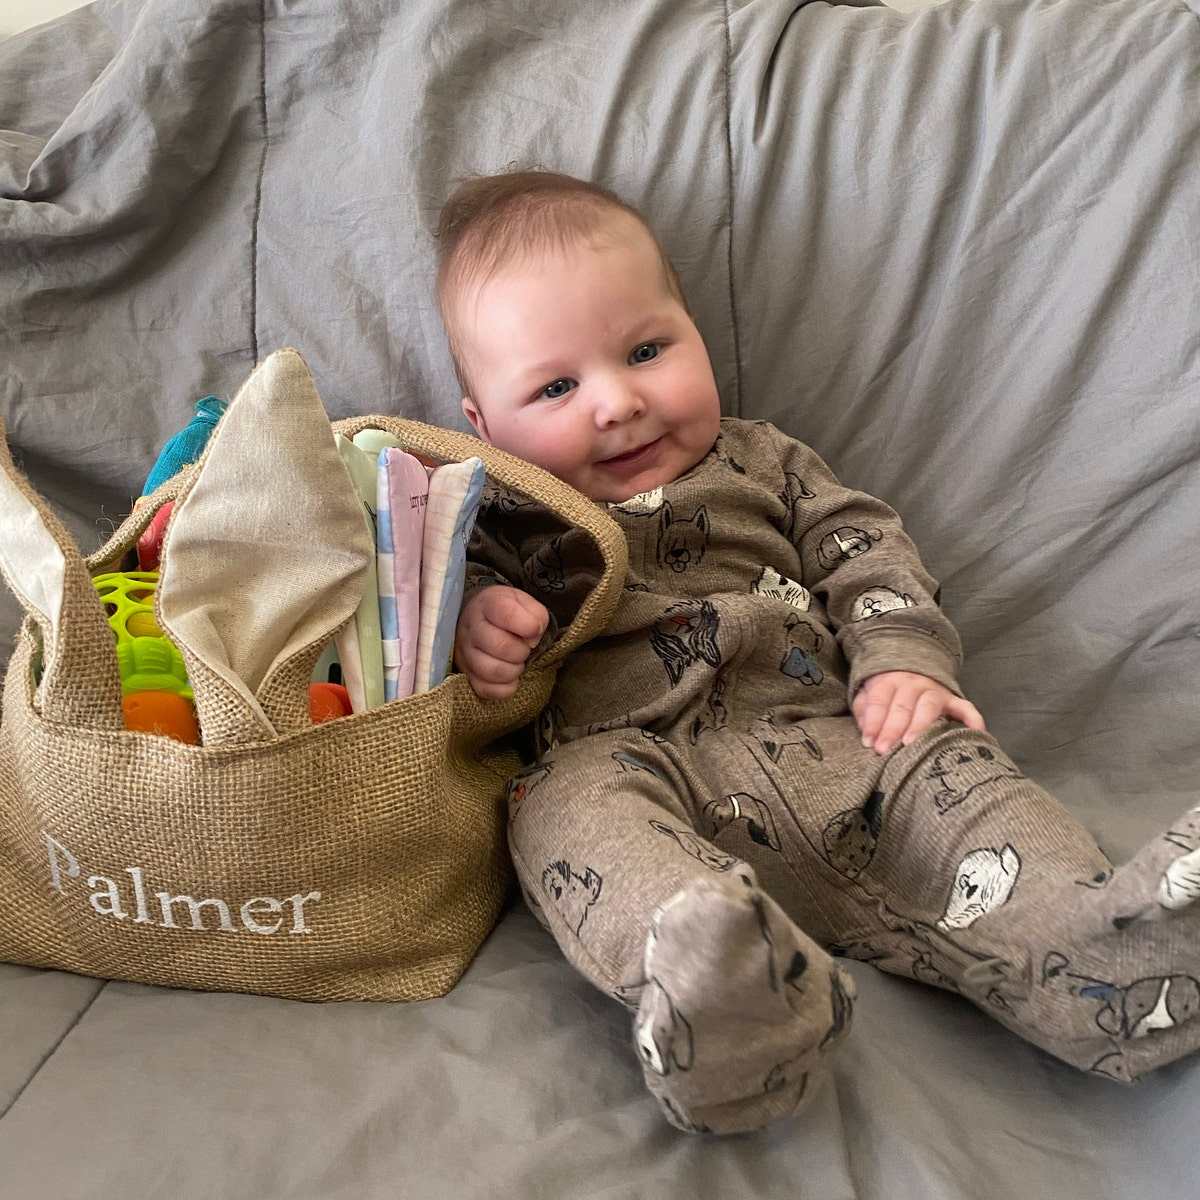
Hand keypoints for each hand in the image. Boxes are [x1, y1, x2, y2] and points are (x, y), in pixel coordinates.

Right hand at [454, 586, 549, 700]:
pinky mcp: (465, 674)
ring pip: (492, 671)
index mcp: (487, 605)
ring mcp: (464, 653)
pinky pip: (485, 690)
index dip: (528, 626)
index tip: (534, 629)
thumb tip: (532, 639)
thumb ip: (536, 614)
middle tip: (524, 649)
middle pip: (501, 646)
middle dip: (522, 651)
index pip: (507, 614)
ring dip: (514, 671)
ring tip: (516, 663)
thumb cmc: (505, 612)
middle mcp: (471, 628)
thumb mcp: (523, 602)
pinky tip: (509, 678)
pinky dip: (504, 688)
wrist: (476, 619)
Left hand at [852, 670, 984, 754]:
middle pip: (902, 706)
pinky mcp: (952, 700)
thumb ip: (865, 710)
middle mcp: (912, 684)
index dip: (873, 722)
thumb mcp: (868, 693)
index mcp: (888, 682)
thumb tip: (867, 731)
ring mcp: (935, 691)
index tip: (869, 743)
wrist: (912, 665)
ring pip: (928, 707)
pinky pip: (965, 707)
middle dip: (892, 729)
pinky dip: (971, 718)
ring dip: (919, 725)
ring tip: (910, 743)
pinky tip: (975, 732)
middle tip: (883, 750)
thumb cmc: (887, 689)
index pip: (879, 702)